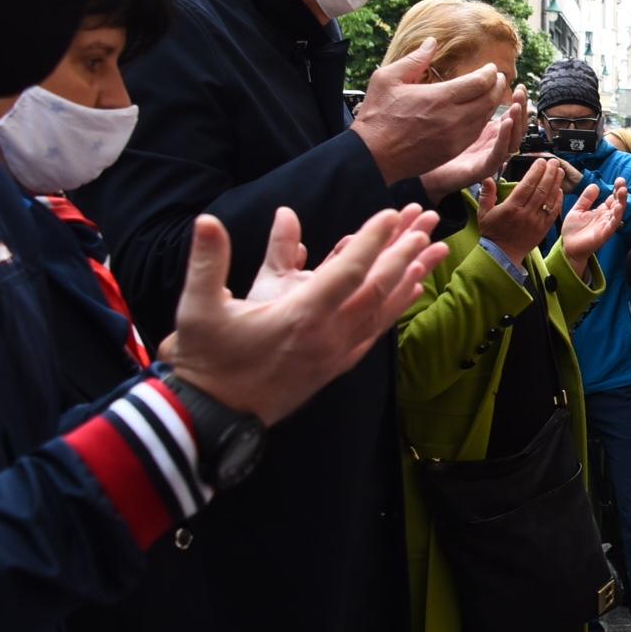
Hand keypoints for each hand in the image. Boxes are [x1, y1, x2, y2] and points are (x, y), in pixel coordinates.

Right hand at [168, 204, 448, 425]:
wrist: (211, 417)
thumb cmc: (205, 360)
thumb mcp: (198, 308)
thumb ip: (208, 261)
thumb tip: (206, 219)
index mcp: (299, 318)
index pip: (346, 272)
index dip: (371, 241)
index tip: (391, 214)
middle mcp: (326, 337)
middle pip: (377, 290)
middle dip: (402, 255)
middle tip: (424, 227)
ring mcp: (335, 355)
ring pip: (383, 312)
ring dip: (408, 279)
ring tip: (432, 254)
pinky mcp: (335, 367)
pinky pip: (375, 332)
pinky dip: (396, 308)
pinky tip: (410, 293)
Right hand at [351, 39, 508, 183]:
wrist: (374, 156)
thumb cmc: (377, 116)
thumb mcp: (387, 79)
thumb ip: (414, 60)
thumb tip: (431, 42)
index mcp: (440, 98)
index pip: (480, 83)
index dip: (490, 73)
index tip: (490, 68)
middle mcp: (453, 118)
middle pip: (489, 100)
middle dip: (497, 87)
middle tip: (498, 78)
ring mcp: (455, 137)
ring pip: (486, 117)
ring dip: (493, 104)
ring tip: (493, 93)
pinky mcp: (453, 150)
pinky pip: (477, 132)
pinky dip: (483, 120)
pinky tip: (481, 113)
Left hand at [421, 90, 526, 201]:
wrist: (425, 174)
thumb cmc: (437, 145)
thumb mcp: (456, 118)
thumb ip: (468, 103)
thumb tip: (473, 79)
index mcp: (491, 133)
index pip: (512, 117)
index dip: (518, 102)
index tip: (518, 85)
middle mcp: (494, 145)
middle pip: (517, 128)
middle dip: (521, 108)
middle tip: (521, 91)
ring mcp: (490, 158)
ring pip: (513, 142)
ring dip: (517, 123)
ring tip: (516, 106)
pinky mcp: (482, 169)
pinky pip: (498, 155)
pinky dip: (504, 139)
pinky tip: (505, 123)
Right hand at [478, 158, 565, 262]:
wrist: (502, 254)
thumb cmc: (492, 232)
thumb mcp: (483, 213)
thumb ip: (486, 195)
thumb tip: (487, 178)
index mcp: (511, 208)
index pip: (527, 185)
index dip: (536, 172)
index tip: (540, 161)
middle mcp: (526, 214)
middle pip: (541, 189)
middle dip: (549, 173)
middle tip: (554, 162)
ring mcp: (536, 221)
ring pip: (549, 199)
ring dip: (556, 183)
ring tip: (560, 171)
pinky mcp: (543, 229)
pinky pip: (553, 212)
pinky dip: (558, 200)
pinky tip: (560, 189)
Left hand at [559, 177, 628, 281]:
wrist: (567, 246)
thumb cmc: (573, 230)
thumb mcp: (577, 210)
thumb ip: (586, 199)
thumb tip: (595, 185)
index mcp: (601, 211)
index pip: (612, 198)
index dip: (616, 189)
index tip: (618, 179)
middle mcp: (606, 217)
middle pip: (617, 203)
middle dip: (621, 192)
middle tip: (622, 181)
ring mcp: (606, 225)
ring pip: (618, 212)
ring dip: (621, 202)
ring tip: (622, 190)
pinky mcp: (604, 234)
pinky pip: (612, 225)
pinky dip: (616, 216)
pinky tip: (618, 207)